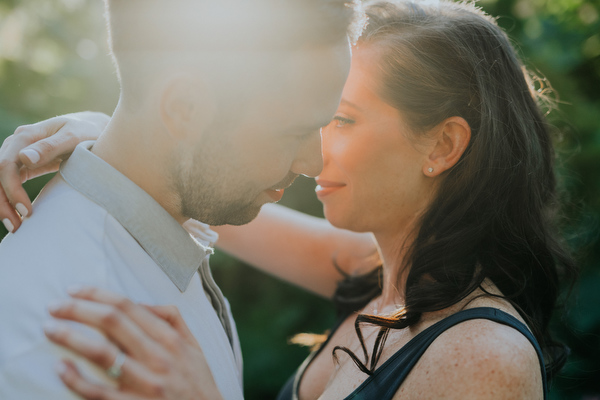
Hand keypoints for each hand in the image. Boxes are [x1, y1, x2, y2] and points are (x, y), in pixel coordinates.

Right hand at [0, 111, 108, 232]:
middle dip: (2, 201)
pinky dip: (9, 198)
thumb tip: (24, 158)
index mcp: (27, 135)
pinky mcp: (24, 165)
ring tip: (16, 226)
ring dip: (2, 203)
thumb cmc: (86, 133)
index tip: (26, 211)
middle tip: (17, 226)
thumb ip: (50, 147)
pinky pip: (9, 181)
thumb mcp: (73, 138)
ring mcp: (18, 154)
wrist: (93, 130)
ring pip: (0, 179)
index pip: (6, 164)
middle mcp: (17, 143)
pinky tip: (16, 215)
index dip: (11, 189)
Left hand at [43, 287, 223, 399]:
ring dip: (71, 337)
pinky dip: (76, 378)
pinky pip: (99, 391)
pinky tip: (60, 367)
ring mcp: (145, 383)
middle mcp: (158, 357)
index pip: (128, 306)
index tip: (74, 290)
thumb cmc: (198, 383)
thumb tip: (142, 303)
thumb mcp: (194, 346)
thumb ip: (172, 319)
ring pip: (103, 352)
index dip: (97, 294)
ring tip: (49, 328)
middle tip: (53, 306)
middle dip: (77, 310)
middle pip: (112, 322)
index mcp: (170, 338)